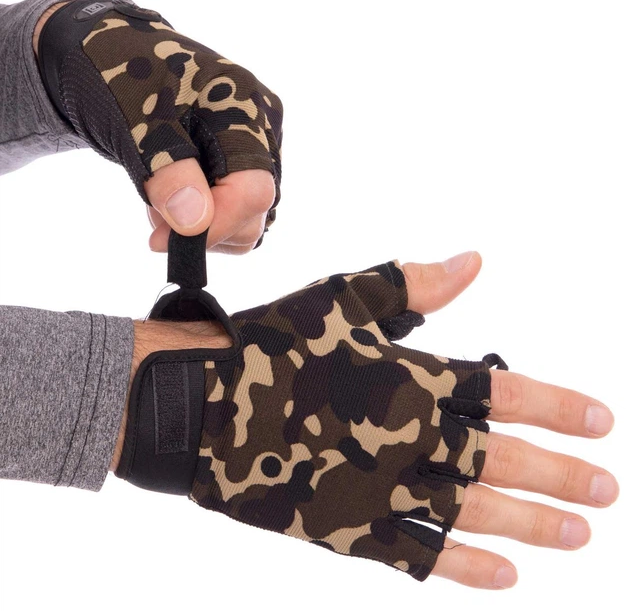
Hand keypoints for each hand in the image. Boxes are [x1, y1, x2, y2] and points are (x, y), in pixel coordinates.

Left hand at [35, 0, 282, 252]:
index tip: (163, 242)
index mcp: (245, 104)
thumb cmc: (120, 74)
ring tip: (158, 201)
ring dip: (202, 225)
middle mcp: (262, 129)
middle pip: (256, 210)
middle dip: (204, 226)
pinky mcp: (241, 165)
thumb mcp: (134, 120)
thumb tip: (195, 224)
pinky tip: (173, 198)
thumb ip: (168, 170)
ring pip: (248, 219)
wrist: (114, 58)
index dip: (215, 224)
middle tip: (153, 217)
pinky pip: (235, 212)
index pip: (254, 187)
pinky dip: (204, 218)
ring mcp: (255, 149)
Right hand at [115, 251, 617, 587]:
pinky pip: (414, 553)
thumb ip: (413, 284)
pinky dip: (460, 567)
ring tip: (577, 535)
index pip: (505, 392)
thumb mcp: (343, 299)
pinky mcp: (344, 524)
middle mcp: (405, 434)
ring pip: (472, 513)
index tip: (602, 422)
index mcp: (409, 375)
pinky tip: (503, 578)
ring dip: (529, 525)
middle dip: (560, 474)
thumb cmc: (272, 342)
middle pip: (502, 461)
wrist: (201, 399)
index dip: (558, 407)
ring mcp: (377, 486)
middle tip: (606, 490)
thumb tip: (474, 261)